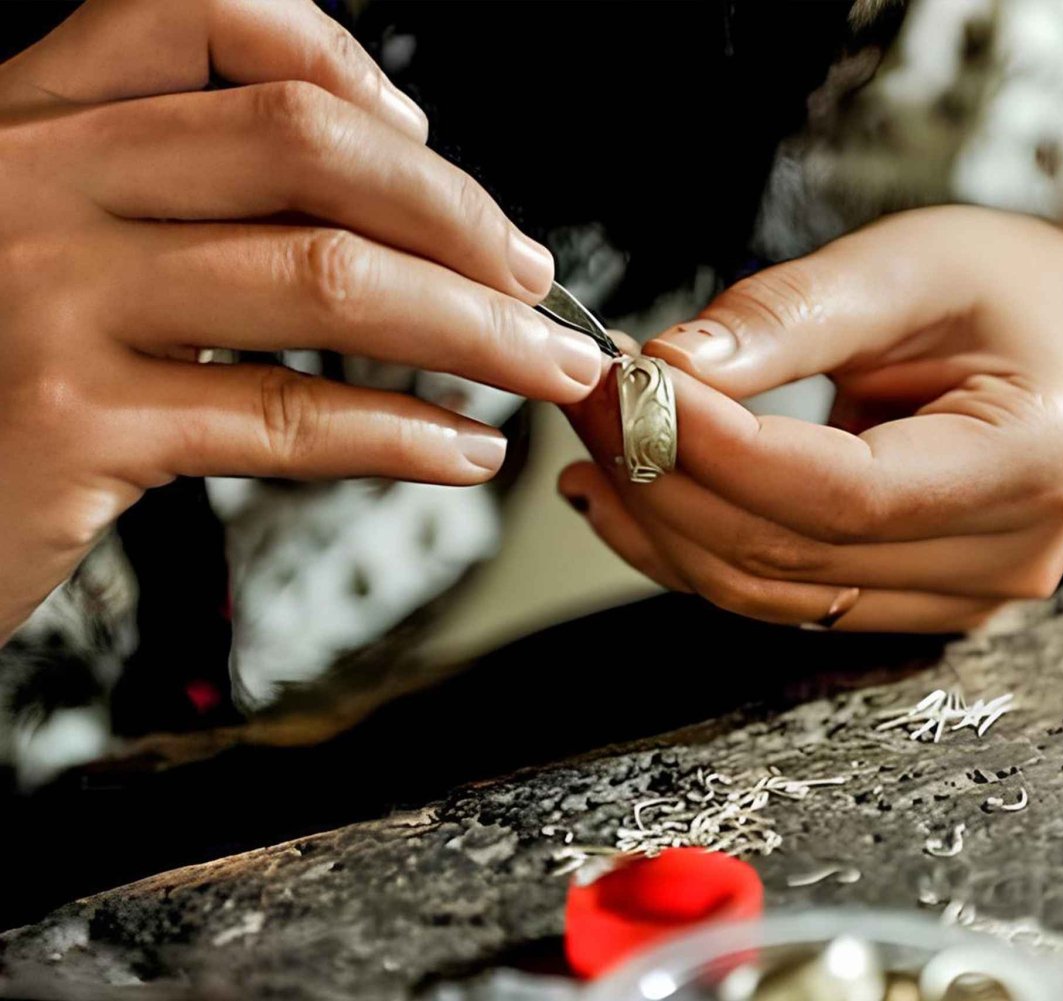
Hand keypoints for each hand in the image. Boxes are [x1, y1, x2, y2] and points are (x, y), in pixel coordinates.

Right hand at [0, 0, 605, 640]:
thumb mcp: (47, 237)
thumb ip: (172, 190)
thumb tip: (385, 188)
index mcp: (35, 120)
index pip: (200, 13)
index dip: (344, 68)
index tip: (424, 148)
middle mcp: (33, 182)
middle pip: (304, 145)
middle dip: (458, 216)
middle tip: (533, 279)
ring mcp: (47, 300)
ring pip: (325, 280)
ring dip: (475, 330)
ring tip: (544, 368)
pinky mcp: (69, 426)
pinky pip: (285, 416)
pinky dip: (403, 435)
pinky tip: (462, 449)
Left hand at [560, 207, 1062, 632]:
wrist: (1053, 349)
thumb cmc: (994, 292)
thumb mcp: (908, 264)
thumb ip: (795, 313)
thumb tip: (674, 365)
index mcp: (1033, 461)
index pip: (849, 492)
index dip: (724, 451)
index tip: (627, 386)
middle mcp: (1008, 557)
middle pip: (797, 553)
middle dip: (668, 477)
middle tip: (588, 394)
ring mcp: (960, 601)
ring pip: (769, 592)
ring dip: (661, 522)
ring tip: (596, 436)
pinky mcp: (906, 607)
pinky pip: (774, 598)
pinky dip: (688, 550)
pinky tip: (628, 491)